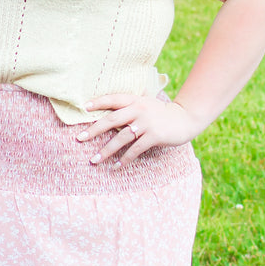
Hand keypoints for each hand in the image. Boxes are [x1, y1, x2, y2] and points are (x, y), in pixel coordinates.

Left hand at [77, 94, 202, 164]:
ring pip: (121, 137)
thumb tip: (107, 119)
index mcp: (135, 100)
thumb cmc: (161, 113)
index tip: (83, 107)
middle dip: (94, 130)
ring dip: (106, 150)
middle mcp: (139, 110)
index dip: (98, 102)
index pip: (113, 99)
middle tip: (79, 138)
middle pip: (111, 120)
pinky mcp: (154, 136)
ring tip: (94, 160)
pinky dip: (124, 159)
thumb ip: (129, 108)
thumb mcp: (146, 105)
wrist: (185, 118)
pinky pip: (135, 149)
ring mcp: (147, 123)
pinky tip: (115, 166)